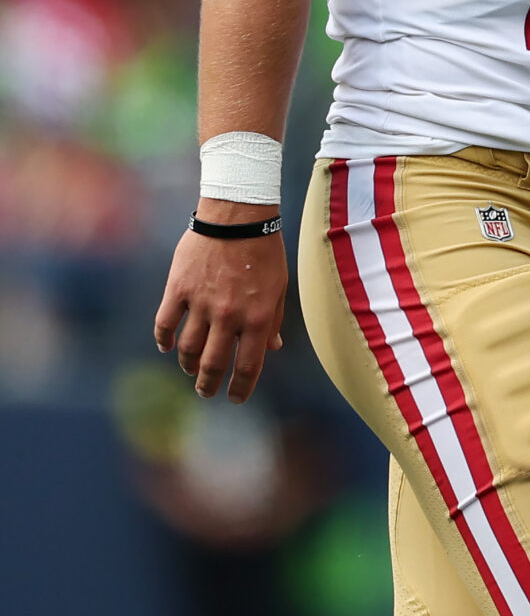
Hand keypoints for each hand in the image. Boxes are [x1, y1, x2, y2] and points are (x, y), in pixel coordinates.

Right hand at [153, 202, 289, 402]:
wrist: (237, 216)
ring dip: (188, 365)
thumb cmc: (264, 251)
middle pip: (213, 364)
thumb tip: (273, 348)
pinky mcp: (177, 290)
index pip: (248, 366)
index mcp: (258, 317)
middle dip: (209, 384)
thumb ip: (275, 318)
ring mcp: (201, 304)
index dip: (241, 388)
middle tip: (206, 391)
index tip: (235, 399)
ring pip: (188, 349)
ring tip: (191, 369)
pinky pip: (165, 324)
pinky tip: (167, 346)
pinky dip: (163, 340)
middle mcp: (229, 316)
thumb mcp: (279, 285)